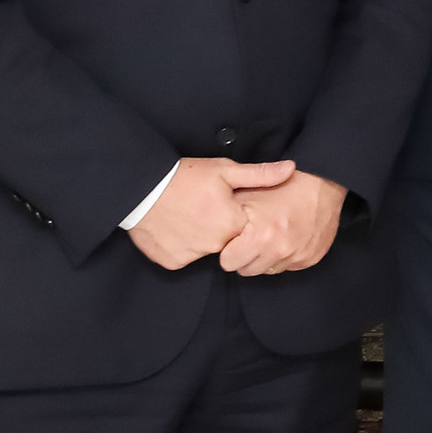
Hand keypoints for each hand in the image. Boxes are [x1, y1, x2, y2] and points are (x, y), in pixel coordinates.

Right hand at [127, 157, 294, 270]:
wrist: (141, 188)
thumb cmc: (185, 176)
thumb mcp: (225, 170)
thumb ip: (260, 175)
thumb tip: (291, 169)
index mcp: (232, 224)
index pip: (249, 230)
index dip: (239, 217)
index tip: (228, 205)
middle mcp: (215, 246)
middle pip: (228, 243)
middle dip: (221, 229)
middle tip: (205, 208)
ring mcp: (191, 257)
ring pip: (206, 251)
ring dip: (201, 238)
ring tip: (189, 215)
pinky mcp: (172, 263)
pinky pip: (184, 257)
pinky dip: (182, 245)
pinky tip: (176, 226)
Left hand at [221, 170, 348, 275]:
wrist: (323, 183)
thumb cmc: (283, 186)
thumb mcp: (248, 193)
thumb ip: (225, 216)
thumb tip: (209, 230)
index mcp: (259, 236)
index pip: (228, 262)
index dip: (229, 248)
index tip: (237, 238)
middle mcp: (278, 251)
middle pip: (246, 270)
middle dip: (246, 255)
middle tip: (253, 236)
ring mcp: (296, 257)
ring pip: (267, 270)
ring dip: (266, 256)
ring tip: (271, 234)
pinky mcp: (310, 259)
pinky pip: (288, 266)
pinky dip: (285, 255)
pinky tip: (288, 236)